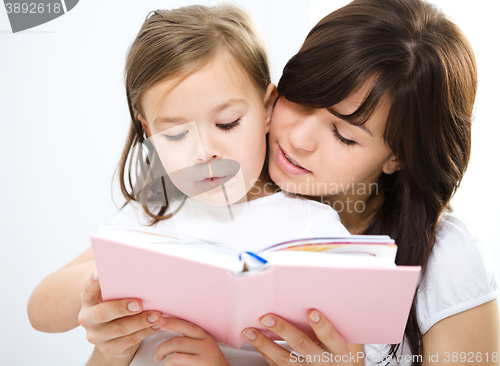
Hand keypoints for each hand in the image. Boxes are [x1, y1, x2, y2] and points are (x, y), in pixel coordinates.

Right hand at [78, 269, 162, 358]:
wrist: (114, 330)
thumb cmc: (118, 301)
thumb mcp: (117, 289)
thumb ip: (121, 277)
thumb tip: (134, 259)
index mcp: (88, 298)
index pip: (88, 287)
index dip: (93, 281)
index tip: (99, 273)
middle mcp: (87, 317)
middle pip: (103, 313)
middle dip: (122, 308)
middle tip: (139, 303)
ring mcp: (96, 335)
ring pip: (119, 329)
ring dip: (140, 322)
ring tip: (156, 314)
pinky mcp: (108, 348)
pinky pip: (128, 342)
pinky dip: (144, 332)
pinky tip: (155, 325)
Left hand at [155, 317, 231, 365]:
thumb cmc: (209, 360)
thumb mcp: (203, 345)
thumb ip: (190, 340)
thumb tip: (168, 336)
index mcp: (204, 336)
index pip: (186, 326)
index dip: (172, 322)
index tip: (160, 321)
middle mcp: (205, 345)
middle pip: (177, 342)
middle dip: (162, 348)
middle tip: (157, 355)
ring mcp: (204, 358)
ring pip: (176, 357)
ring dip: (166, 361)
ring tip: (164, 364)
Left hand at [241, 310, 362, 365]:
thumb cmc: (339, 352)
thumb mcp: (344, 340)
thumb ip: (332, 323)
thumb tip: (310, 295)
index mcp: (340, 351)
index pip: (331, 337)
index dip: (322, 325)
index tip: (311, 311)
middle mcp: (324, 363)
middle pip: (303, 346)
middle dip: (284, 330)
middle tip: (267, 317)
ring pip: (285, 360)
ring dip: (264, 344)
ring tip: (249, 331)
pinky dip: (264, 352)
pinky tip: (255, 341)